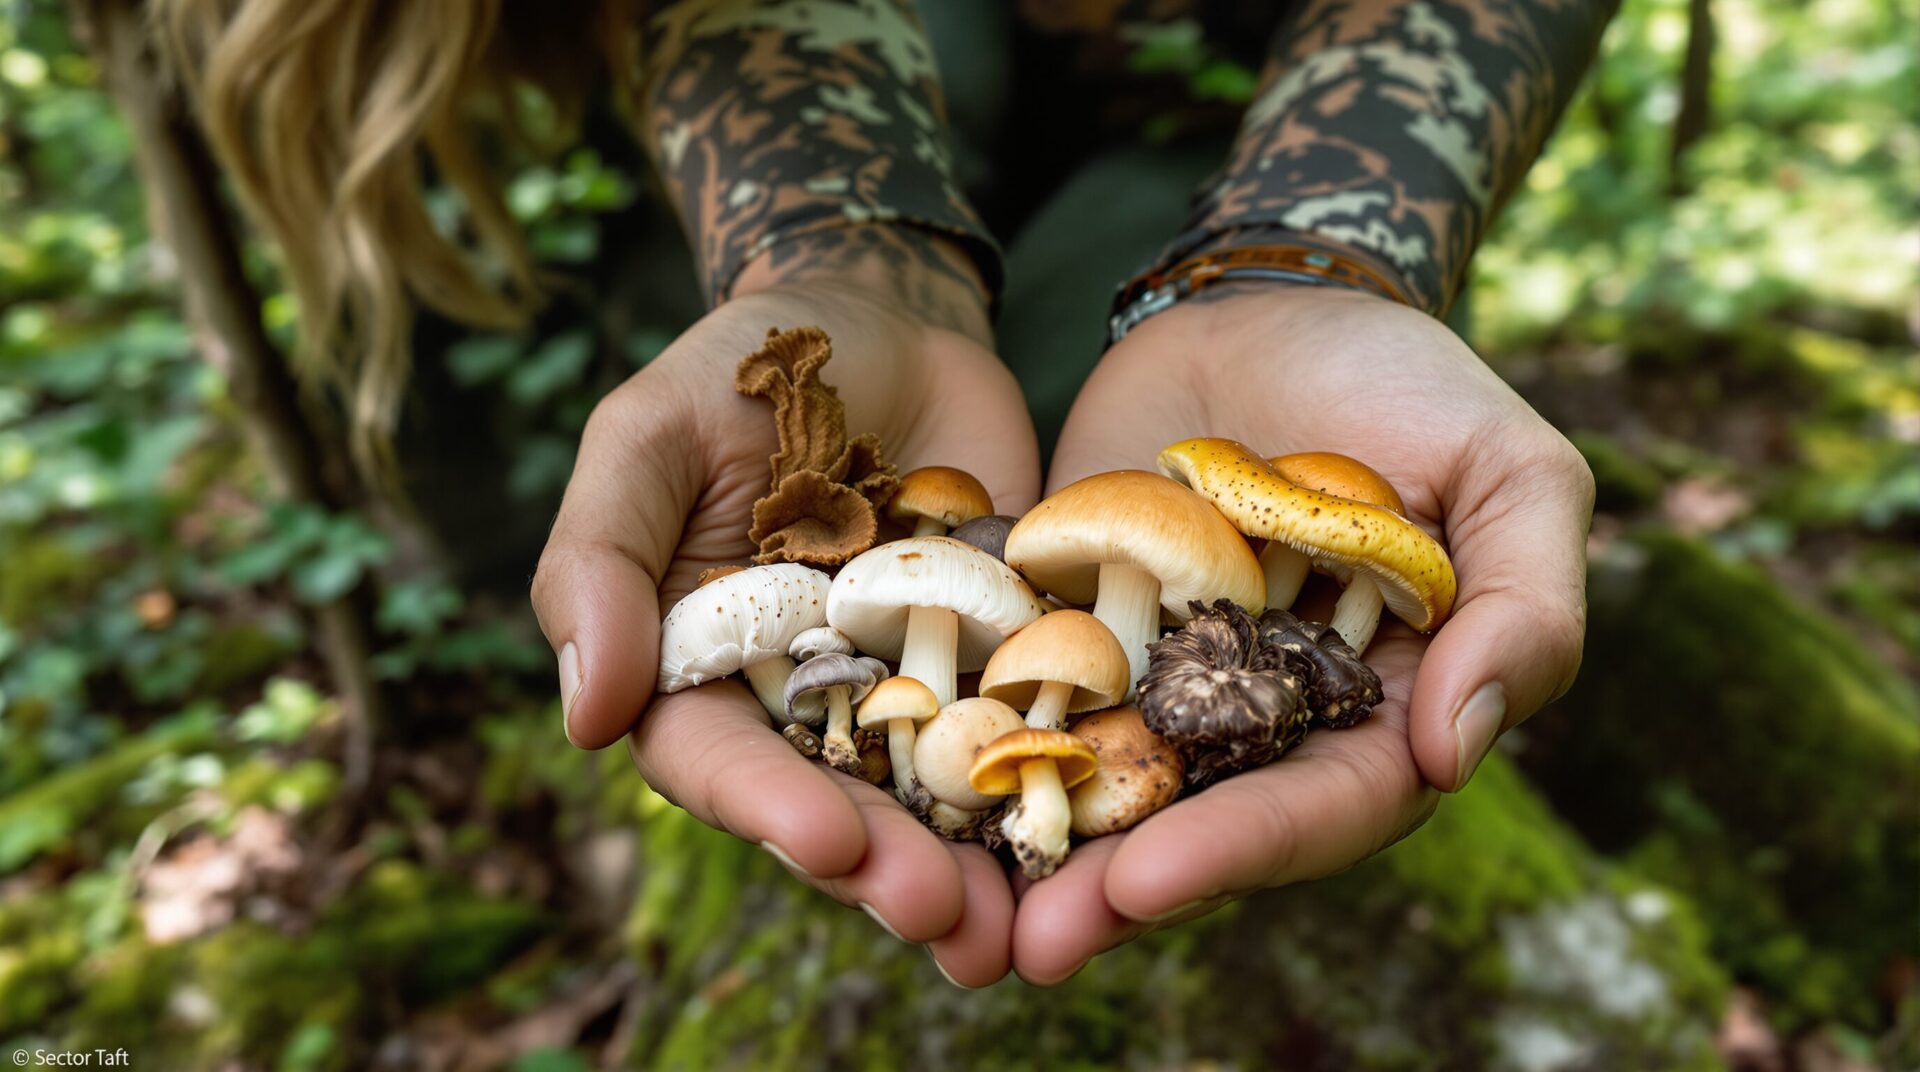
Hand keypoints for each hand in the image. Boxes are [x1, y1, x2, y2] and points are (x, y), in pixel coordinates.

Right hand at [532, 228, 1039, 985]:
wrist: (888, 312)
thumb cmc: (742, 366)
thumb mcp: (647, 435)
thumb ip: (598, 562)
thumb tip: (584, 718)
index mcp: (696, 669)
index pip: (715, 760)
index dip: (766, 807)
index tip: (828, 839)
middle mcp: (799, 703)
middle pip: (834, 805)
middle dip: (887, 868)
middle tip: (947, 918)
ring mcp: (907, 690)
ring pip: (934, 799)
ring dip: (974, 869)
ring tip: (1023, 929)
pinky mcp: (1001, 664)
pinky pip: (1029, 731)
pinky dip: (1057, 785)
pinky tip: (1101, 834)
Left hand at [1014, 284, 1593, 982]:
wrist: (1259, 303)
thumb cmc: (1401, 380)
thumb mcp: (1506, 469)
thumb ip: (1524, 605)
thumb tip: (1457, 754)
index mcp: (1382, 715)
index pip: (1325, 806)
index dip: (1244, 849)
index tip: (1152, 880)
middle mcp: (1268, 728)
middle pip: (1199, 828)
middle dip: (1118, 891)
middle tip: (1034, 944)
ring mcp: (1163, 691)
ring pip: (1103, 793)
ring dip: (1036, 857)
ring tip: (955, 916)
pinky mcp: (1075, 644)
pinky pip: (1025, 710)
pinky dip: (977, 756)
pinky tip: (909, 802)